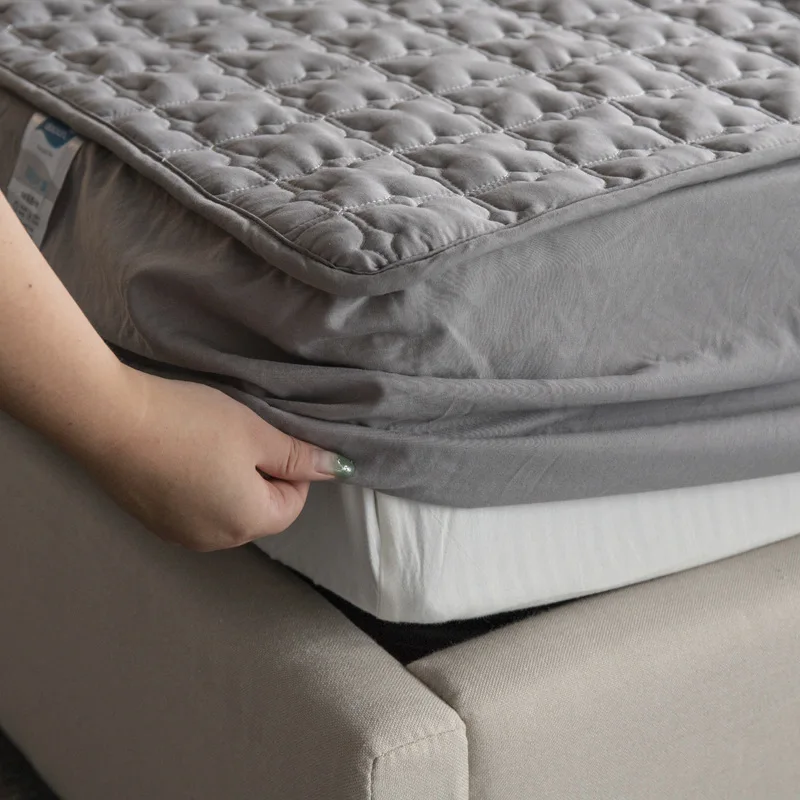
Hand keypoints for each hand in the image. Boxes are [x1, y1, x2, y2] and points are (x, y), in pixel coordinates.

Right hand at [74, 366, 352, 551]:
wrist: (109, 421)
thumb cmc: (191, 424)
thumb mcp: (256, 433)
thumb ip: (299, 457)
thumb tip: (339, 469)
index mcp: (247, 523)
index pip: (292, 505)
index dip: (290, 469)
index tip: (268, 438)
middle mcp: (215, 541)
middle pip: (259, 511)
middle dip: (259, 476)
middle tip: (238, 436)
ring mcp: (178, 535)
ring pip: (226, 509)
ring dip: (228, 480)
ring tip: (206, 442)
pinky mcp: (152, 523)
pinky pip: (194, 509)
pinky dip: (198, 485)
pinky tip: (180, 454)